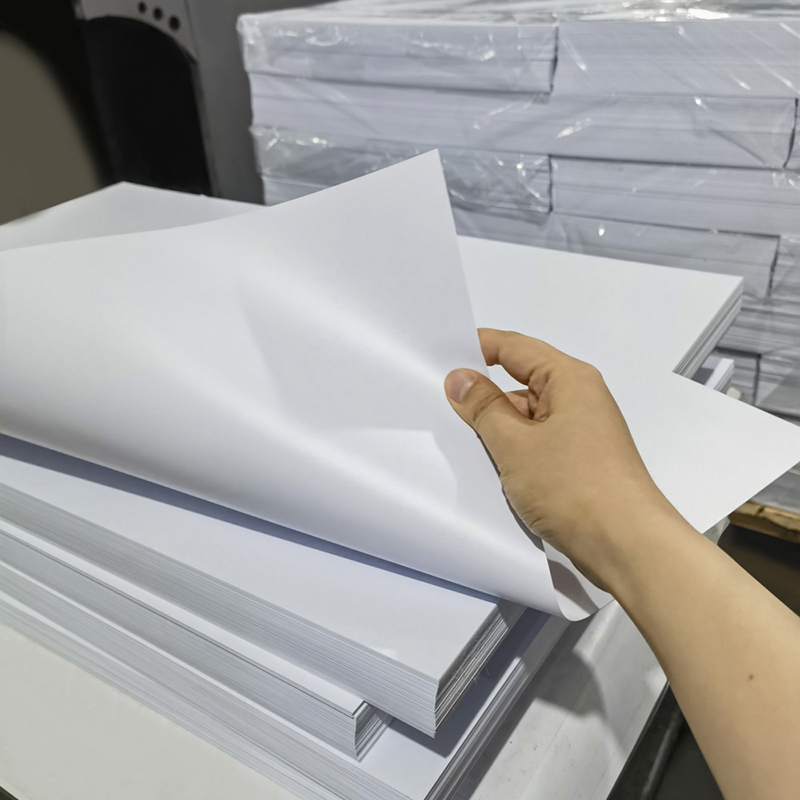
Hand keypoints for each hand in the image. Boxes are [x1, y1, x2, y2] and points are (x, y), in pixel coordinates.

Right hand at [445, 328, 682, 589]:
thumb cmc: (572, 486)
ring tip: (457, 439)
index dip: (477, 346)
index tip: (439, 356)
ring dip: (498, 427)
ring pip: (528, 417)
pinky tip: (489, 466)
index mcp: (570, 379)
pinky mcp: (580, 462)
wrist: (627, 546)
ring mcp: (582, 432)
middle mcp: (580, 398)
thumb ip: (483, 408)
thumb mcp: (515, 444)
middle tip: (437, 402)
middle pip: (522, 381)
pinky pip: (538, 443)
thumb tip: (460, 378)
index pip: (515, 347)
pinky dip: (514, 450)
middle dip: (483, 393)